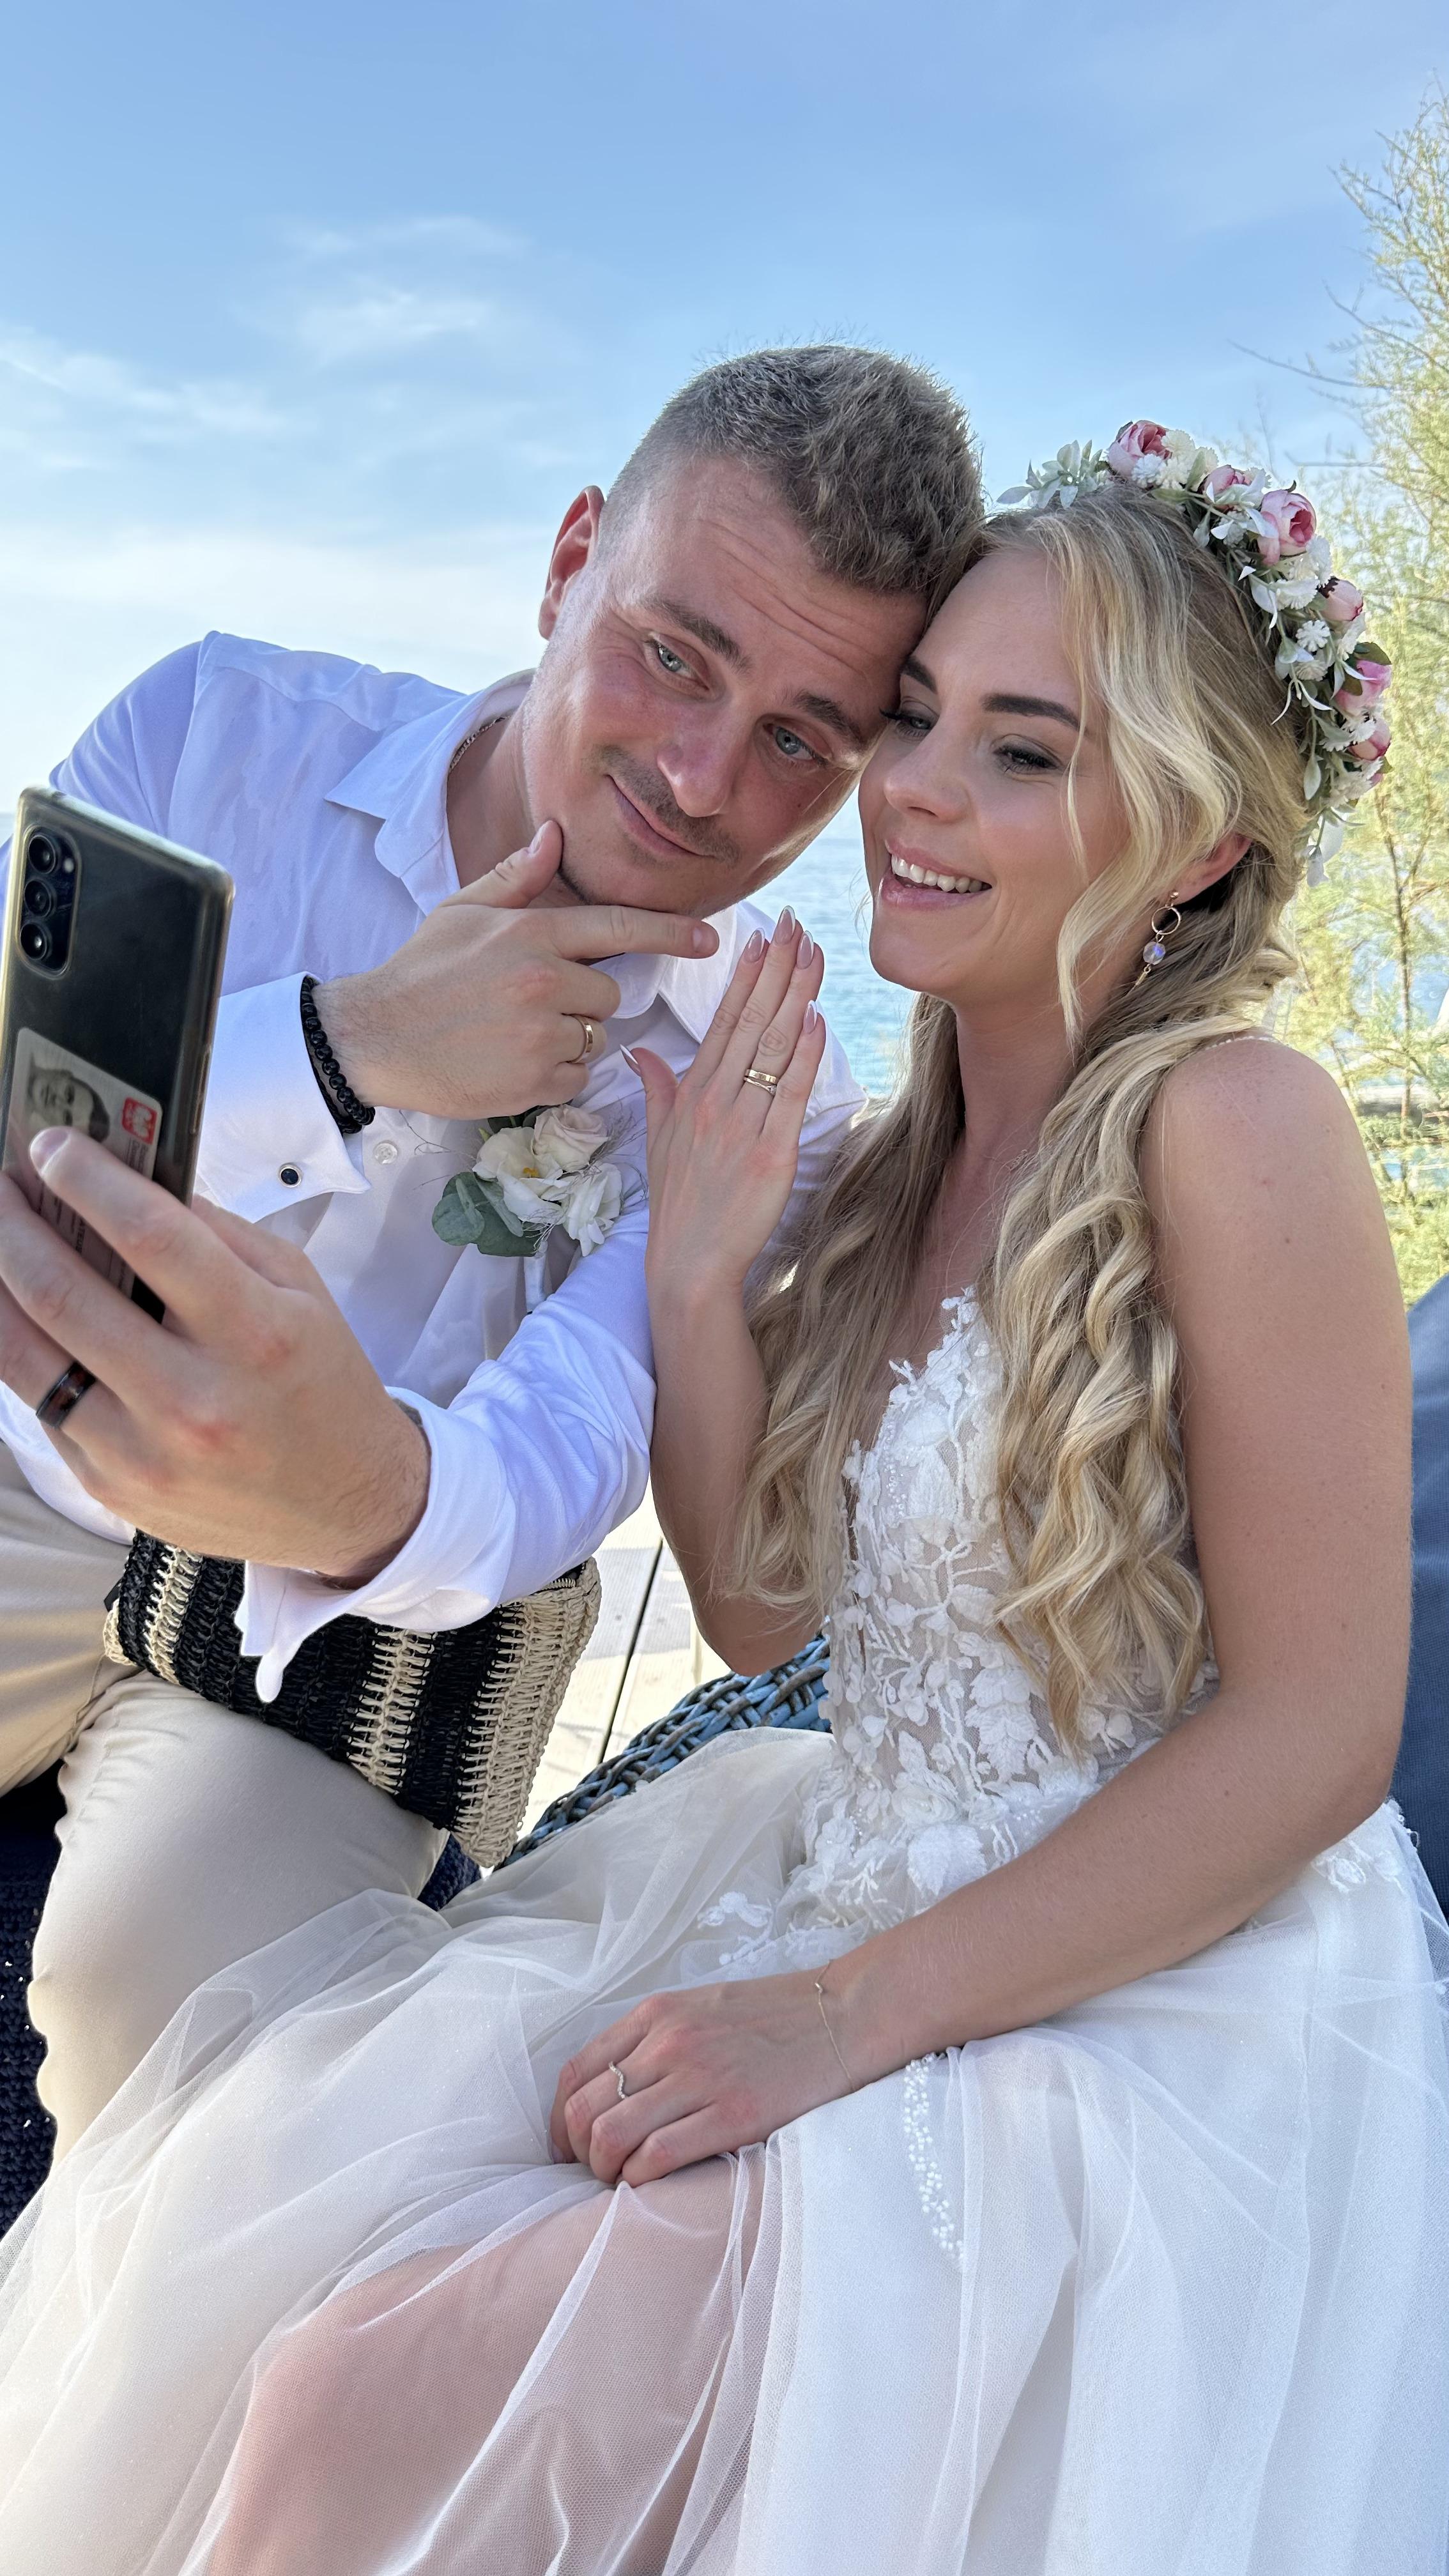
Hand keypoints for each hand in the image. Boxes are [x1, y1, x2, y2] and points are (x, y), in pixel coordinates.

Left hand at [0, 1130, 428, 1579]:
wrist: (346, 1505)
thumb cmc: (321, 1386)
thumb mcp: (299, 1292)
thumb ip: (218, 1235)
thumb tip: (129, 1181)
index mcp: (256, 1335)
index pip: (151, 1236)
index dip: (88, 1180)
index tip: (52, 1146)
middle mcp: (193, 1401)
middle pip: (64, 1292)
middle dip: (14, 1225)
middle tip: (2, 1186)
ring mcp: (142, 1454)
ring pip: (24, 1355)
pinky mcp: (110, 1487)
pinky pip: (41, 1404)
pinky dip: (22, 1348)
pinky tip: (23, 1312)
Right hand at [317, 821, 719, 1119]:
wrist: (375, 1037)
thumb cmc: (420, 972)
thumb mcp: (462, 912)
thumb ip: (515, 878)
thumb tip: (553, 835)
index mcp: (532, 934)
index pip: (619, 927)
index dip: (670, 932)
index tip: (710, 938)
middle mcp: (544, 982)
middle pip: (608, 995)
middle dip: (580, 1001)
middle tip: (527, 1003)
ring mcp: (542, 1035)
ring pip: (593, 1039)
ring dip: (566, 1040)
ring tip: (512, 1033)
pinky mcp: (535, 1081)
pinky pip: (576, 1077)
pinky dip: (552, 1074)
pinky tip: (510, 1062)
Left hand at [550, 1969, 853, 2184]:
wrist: (844, 2014)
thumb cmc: (775, 2017)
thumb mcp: (701, 2009)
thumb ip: (655, 2041)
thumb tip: (612, 2093)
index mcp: (656, 2014)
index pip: (576, 2073)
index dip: (561, 2120)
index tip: (568, 2147)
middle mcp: (668, 2042)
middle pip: (584, 2109)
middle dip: (577, 2152)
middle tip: (595, 2171)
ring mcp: (699, 2078)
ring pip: (611, 2136)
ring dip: (605, 2171)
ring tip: (622, 2181)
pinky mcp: (733, 2114)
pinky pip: (657, 2157)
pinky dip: (640, 2180)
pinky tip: (651, 2184)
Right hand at [629, 909, 826, 1301]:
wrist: (687, 1265)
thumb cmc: (679, 1206)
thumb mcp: (658, 1141)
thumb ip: (655, 1091)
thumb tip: (643, 1054)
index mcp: (691, 1093)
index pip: (722, 1020)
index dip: (745, 976)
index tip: (762, 935)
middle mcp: (714, 1100)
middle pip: (750, 1021)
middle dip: (776, 968)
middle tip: (796, 923)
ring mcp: (742, 1124)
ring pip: (773, 1046)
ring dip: (796, 995)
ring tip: (815, 953)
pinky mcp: (770, 1153)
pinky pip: (790, 1093)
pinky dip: (805, 1053)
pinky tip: (816, 1018)